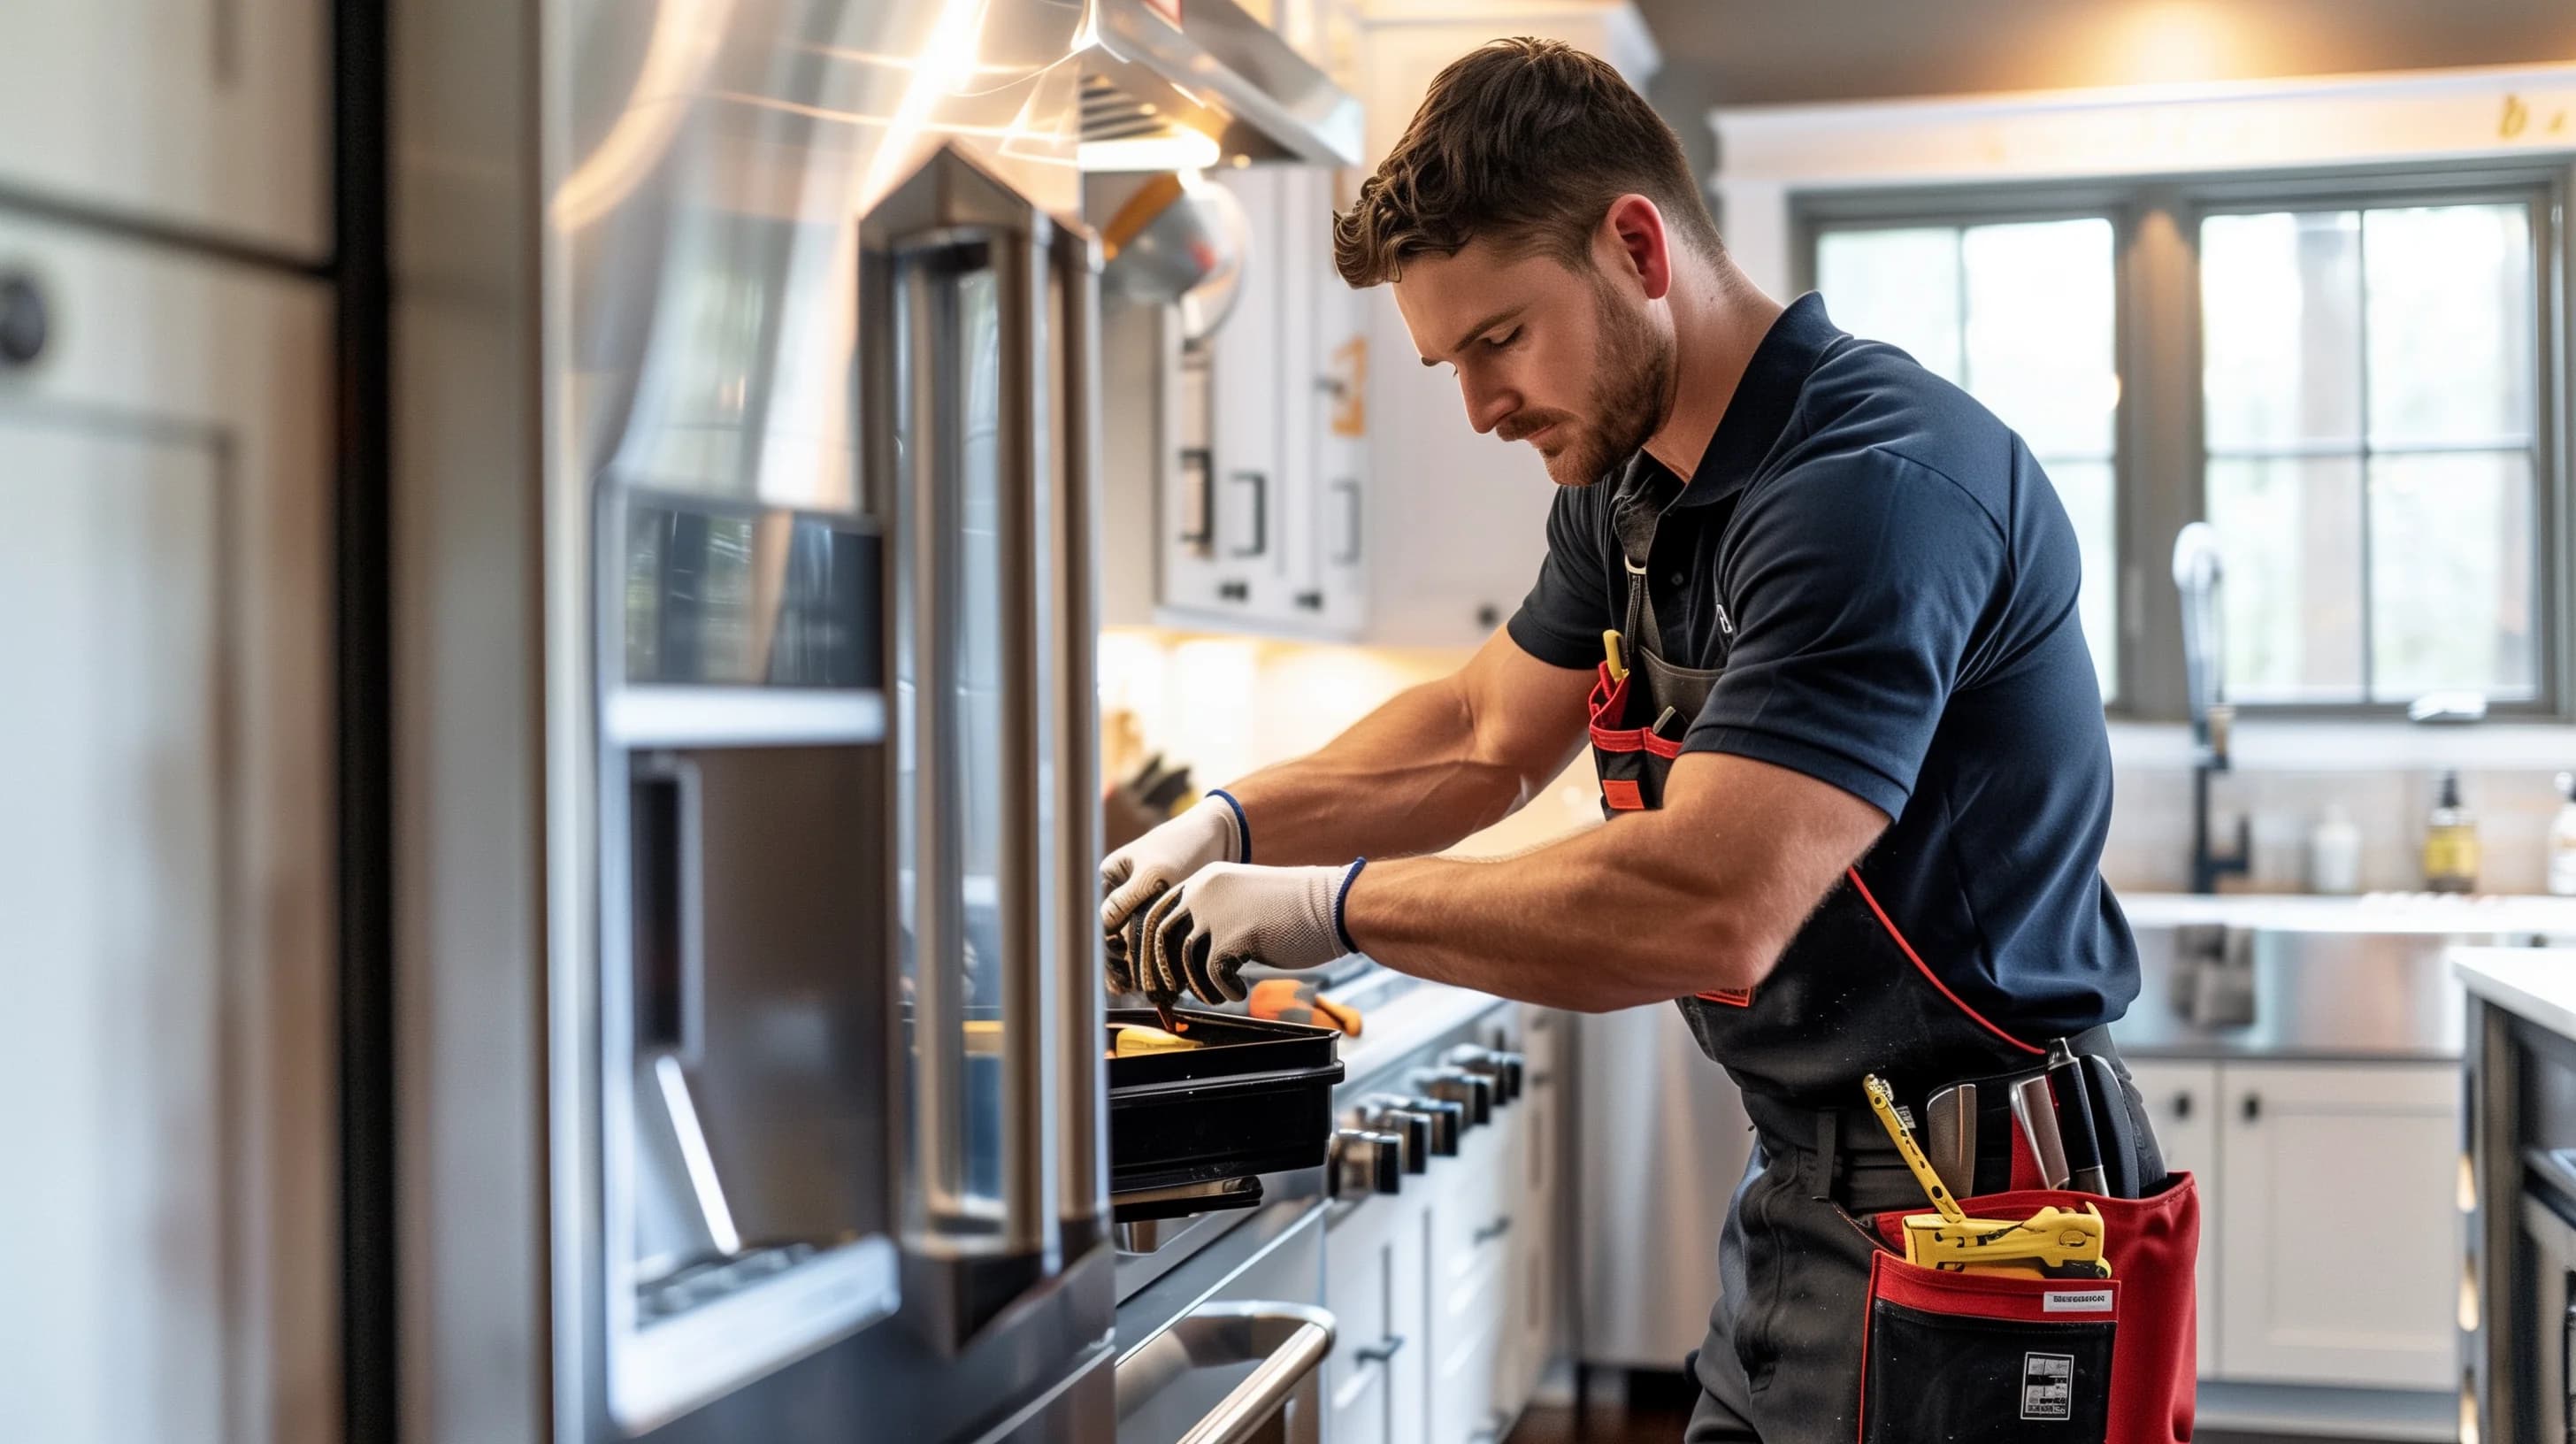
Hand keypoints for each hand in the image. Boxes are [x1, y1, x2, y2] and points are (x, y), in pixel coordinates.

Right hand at [1100, 794, 1243, 993]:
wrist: (1221, 835)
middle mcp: (1124, 894)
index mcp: (1111, 879)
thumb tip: (1102, 925)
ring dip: (1138, 968)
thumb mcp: (1154, 872)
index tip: (1117, 967)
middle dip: (1119, 964)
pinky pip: (1156, 943)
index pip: (1101, 920)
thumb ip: (1127, 899)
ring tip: (1145, 989)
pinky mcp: (1165, 916)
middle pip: (1114, 936)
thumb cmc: (1183, 847)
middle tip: (1127, 987)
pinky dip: (1159, 962)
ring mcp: (1144, 906)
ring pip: (1135, 944)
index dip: (1106, 947)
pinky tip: (1166, 981)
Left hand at [1134, 860, 1361, 1003]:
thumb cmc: (1293, 911)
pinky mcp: (1236, 936)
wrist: (1333, 904)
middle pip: (1158, 935)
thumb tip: (1182, 960)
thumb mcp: (1242, 904)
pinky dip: (1223, 989)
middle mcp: (1204, 891)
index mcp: (1204, 880)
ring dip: (1197, 985)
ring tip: (1216, 995)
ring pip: (1183, 959)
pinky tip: (1240, 990)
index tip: (1155, 973)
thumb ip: (1212, 920)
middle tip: (1165, 995)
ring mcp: (1218, 912)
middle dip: (1158, 971)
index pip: (1157, 912)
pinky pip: (1213, 974)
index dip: (1149, 947)